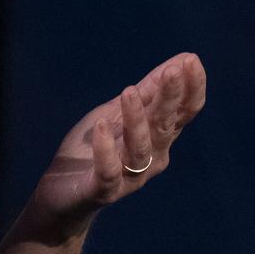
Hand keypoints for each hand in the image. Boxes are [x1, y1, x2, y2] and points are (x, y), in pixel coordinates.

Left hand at [30, 52, 205, 238]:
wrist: (63, 193)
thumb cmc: (96, 148)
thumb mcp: (118, 111)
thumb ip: (149, 90)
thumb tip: (182, 60)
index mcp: (157, 138)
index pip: (182, 114)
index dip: (190, 89)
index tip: (192, 61)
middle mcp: (150, 158)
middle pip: (165, 127)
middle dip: (170, 98)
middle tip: (173, 71)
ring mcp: (129, 177)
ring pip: (139, 149)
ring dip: (137, 120)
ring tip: (129, 92)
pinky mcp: (103, 191)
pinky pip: (109, 172)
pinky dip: (106, 149)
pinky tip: (101, 126)